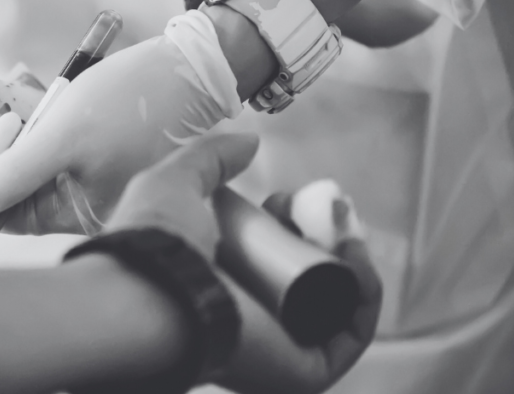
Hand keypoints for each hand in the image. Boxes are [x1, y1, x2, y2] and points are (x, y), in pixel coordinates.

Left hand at [0, 11, 241, 234]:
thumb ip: (13, 176)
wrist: (195, 67)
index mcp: (71, 212)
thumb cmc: (137, 103)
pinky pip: (36, 126)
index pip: (0, 207)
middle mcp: (71, 197)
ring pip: (15, 143)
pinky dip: (15, 99)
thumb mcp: (66, 138)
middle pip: (2, 172)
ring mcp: (75, 168)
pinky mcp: (80, 141)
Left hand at [104, 135, 381, 393]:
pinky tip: (355, 259)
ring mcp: (276, 348)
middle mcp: (245, 319)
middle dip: (323, 239)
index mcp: (213, 284)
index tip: (285, 200)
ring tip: (345, 232)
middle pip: (305, 279)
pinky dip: (365, 295)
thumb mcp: (175, 183)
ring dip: (351, 264)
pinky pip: (350, 334)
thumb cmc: (152, 244)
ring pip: (333, 305)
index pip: (264, 259)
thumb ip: (209, 159)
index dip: (284, 224)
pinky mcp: (302, 371)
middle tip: (325, 210)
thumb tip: (248, 142)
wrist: (149, 296)